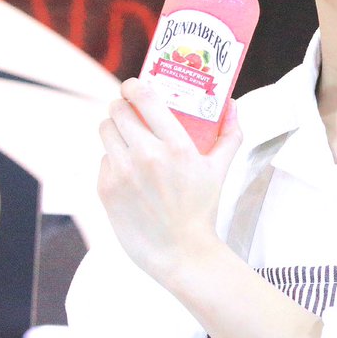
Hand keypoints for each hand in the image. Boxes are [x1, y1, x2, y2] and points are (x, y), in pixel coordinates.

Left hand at [96, 78, 242, 281]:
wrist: (181, 252)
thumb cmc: (202, 209)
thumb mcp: (220, 169)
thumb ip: (229, 134)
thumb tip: (233, 105)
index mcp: (176, 146)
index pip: (144, 97)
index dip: (133, 85)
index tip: (134, 85)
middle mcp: (146, 155)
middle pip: (117, 110)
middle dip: (122, 106)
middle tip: (130, 111)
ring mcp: (123, 172)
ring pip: (105, 131)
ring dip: (114, 129)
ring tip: (125, 136)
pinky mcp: (106, 189)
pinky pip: (103, 159)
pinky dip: (113, 159)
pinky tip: (127, 169)